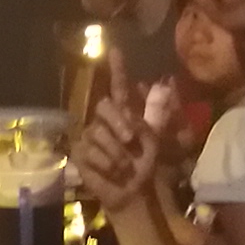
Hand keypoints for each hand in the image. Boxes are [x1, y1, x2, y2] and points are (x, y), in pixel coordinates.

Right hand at [75, 53, 173, 212]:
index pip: (119, 86)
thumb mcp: (157, 141)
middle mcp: (106, 121)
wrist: (135, 195)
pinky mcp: (81, 153)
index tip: (116, 49)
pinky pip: (89, 150)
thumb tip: (163, 84)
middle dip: (119, 122)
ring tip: (124, 167)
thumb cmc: (148, 169)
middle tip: (130, 140)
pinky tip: (111, 173)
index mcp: (126, 115)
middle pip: (104, 106)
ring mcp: (91, 136)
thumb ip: (156, 114)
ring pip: (97, 131)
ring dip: (116, 152)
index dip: (117, 69)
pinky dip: (105, 164)